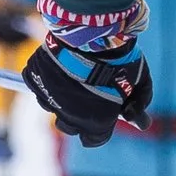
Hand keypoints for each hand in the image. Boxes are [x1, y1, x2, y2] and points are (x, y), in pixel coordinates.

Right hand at [21, 0, 152, 149]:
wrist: (93, 36)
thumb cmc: (121, 61)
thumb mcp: (140, 82)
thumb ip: (139, 103)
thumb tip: (140, 122)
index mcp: (96, 124)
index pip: (94, 140)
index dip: (100, 129)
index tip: (103, 116)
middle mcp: (69, 118)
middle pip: (69, 126)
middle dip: (77, 115)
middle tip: (86, 93)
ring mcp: (50, 99)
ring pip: (52, 105)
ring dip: (60, 96)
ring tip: (72, 76)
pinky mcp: (35, 80)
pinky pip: (37, 85)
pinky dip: (45, 78)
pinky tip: (57, 66)